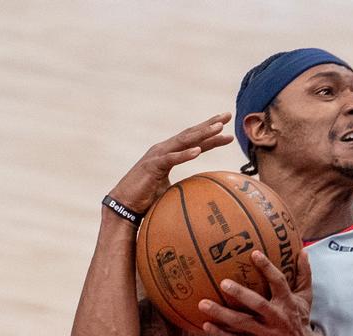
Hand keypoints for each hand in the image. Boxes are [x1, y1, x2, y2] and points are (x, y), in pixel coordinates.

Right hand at [108, 112, 233, 212]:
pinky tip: (197, 151)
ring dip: (202, 133)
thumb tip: (202, 194)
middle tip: (228, 114)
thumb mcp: (172, 188)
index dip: (211, 134)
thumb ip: (186, 185)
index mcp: (170, 153)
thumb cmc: (147, 197)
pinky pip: (171, 159)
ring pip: (184, 141)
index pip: (194, 141)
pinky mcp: (152, 166)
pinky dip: (184, 155)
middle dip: (210, 124)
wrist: (124, 204)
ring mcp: (157, 155)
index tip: (228, 129)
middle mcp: (164, 149)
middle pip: (191, 134)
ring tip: (218, 128)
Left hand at [198, 250, 313, 335]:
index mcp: (287, 302)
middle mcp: (276, 317)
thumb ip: (304, 275)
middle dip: (240, 294)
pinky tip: (206, 326)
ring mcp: (265, 332)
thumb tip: (302, 252)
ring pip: (242, 323)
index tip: (254, 254)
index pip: (279, 282)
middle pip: (258, 304)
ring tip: (203, 304)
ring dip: (222, 314)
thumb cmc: (300, 319)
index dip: (268, 268)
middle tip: (223, 283)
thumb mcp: (306, 297)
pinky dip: (220, 334)